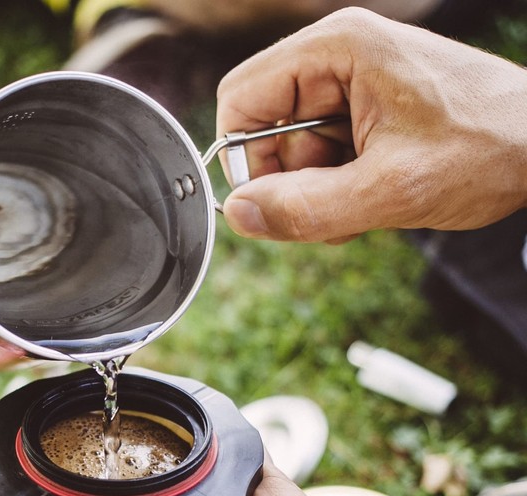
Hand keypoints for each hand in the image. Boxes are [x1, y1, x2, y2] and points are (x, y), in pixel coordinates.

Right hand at [216, 8, 526, 242]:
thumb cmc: (487, 149)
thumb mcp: (391, 190)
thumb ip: (307, 208)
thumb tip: (239, 215)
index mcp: (336, 50)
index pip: (241, 99)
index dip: (242, 158)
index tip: (268, 204)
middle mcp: (335, 59)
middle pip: (262, 129)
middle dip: (287, 181)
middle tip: (330, 210)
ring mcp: (349, 85)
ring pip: (290, 152)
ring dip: (314, 192)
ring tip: (365, 203)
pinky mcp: (362, 112)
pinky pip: (318, 157)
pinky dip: (333, 189)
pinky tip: (370, 197)